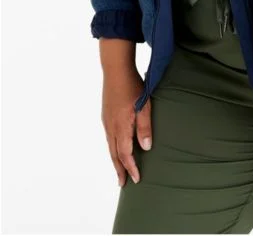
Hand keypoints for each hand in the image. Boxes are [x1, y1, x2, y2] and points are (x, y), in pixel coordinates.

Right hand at [101, 65, 151, 185]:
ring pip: (109, 146)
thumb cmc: (133, 86)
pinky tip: (116, 147)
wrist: (115, 70)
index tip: (136, 179)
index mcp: (120, 126)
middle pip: (114, 153)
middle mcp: (110, 127)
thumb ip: (144, 127)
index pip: (125, 153)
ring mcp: (106, 121)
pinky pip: (108, 137)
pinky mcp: (105, 115)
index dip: (130, 167)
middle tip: (123, 183)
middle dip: (119, 169)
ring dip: (115, 159)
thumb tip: (145, 148)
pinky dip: (112, 148)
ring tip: (119, 169)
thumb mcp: (144, 105)